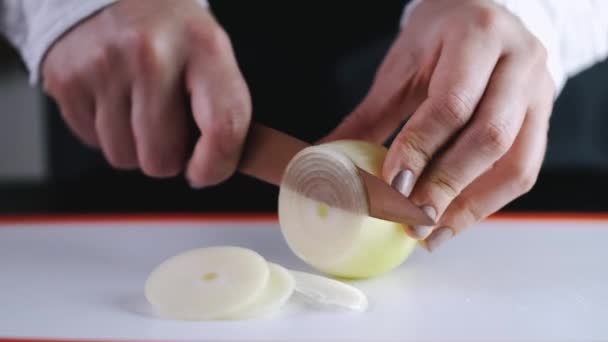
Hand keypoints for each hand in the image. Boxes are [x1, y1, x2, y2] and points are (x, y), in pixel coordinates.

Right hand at [42, 0, 250, 186]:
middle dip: (168, 156)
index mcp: (203, 47)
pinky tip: (113, 97)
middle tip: (167, 124)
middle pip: (162, 159)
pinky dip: (105, 131)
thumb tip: (217, 168)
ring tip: (138, 104)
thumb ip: (223, 108)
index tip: (205, 171)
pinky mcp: (66, 79)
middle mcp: (151, 54)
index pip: (222, 127)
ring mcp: (103, 66)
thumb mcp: (211, 53)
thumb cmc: (169, 33)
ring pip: (124, 158)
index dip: (216, 166)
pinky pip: (92, 143)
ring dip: (135, 145)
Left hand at [323, 0, 554, 248]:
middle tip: (412, 221)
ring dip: (470, 206)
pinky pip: (523, 171)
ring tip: (431, 234)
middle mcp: (519, 61)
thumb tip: (325, 159)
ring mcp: (538, 91)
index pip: (451, 104)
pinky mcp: (544, 117)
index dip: (420, 150)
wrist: (481, 18)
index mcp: (478, 36)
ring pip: (514, 162)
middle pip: (489, 137)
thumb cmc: (437, 40)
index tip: (392, 186)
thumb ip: (368, 117)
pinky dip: (486, 203)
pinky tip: (454, 220)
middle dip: (446, 186)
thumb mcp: (400, 68)